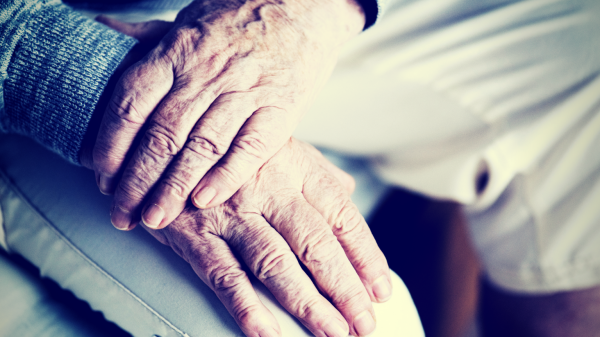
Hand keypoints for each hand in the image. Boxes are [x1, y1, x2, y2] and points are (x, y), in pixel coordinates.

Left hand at [92, 0, 365, 230]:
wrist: (301, 8)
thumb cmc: (239, 19)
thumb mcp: (186, 21)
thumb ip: (147, 38)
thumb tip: (103, 31)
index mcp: (177, 52)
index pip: (132, 105)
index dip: (112, 146)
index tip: (102, 178)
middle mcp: (206, 73)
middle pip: (162, 135)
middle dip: (137, 181)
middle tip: (123, 214)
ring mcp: (244, 92)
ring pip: (201, 147)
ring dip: (174, 188)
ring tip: (155, 219)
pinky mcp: (279, 109)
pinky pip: (249, 148)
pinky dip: (226, 176)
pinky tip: (205, 201)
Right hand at [147, 138, 390, 336]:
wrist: (166, 145)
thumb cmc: (232, 151)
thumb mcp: (278, 146)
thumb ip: (315, 171)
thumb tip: (350, 190)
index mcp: (295, 166)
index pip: (342, 215)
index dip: (366, 255)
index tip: (381, 288)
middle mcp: (267, 187)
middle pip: (316, 244)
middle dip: (344, 288)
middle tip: (364, 323)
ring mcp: (230, 212)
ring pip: (276, 264)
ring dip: (307, 304)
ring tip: (333, 333)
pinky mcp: (195, 234)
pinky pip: (224, 275)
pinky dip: (247, 307)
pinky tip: (269, 333)